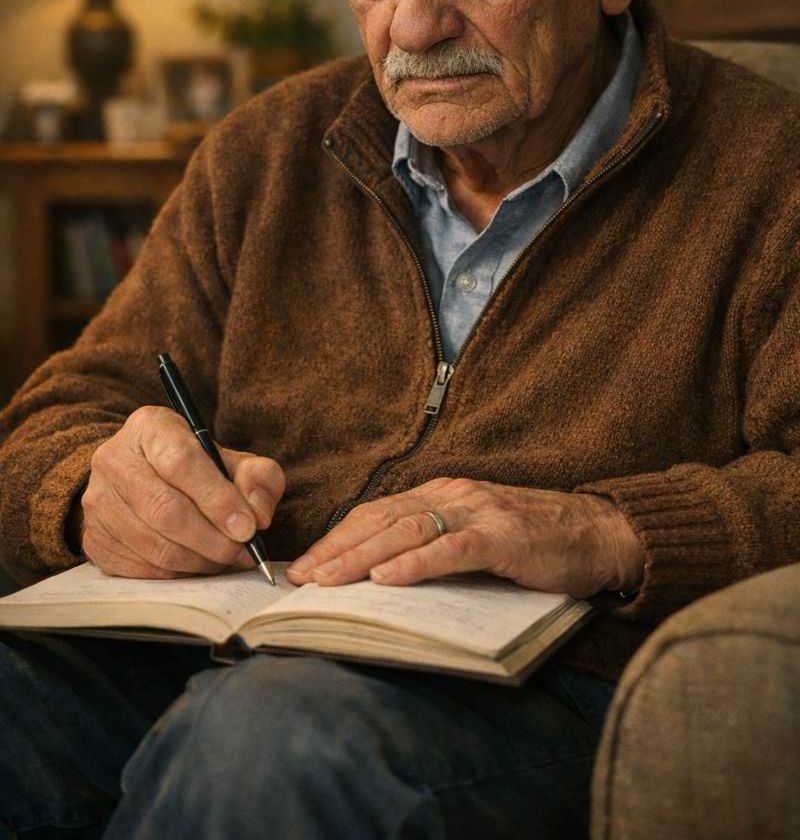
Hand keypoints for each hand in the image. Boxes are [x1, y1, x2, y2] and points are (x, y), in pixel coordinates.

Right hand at [79, 405, 284, 578]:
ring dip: (200, 560)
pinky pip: (142, 568)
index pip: (181, 461)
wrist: (142, 477)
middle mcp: (114, 459)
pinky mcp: (94, 539)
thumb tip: (258, 514)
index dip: (217, 498)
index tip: (248, 527)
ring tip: (226, 557)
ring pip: (155, 545)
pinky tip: (198, 563)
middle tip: (243, 551)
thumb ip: (258, 477)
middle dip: (213, 538)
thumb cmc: (196, 468)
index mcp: (150, 427)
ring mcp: (98, 501)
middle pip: (166, 509)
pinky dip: (178, 574)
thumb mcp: (232, 459)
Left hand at [287, 477, 643, 598]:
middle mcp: (455, 496)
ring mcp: (479, 513)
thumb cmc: (535, 542)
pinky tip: (388, 578)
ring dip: (363, 557)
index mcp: (443, 495)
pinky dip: (416, 563)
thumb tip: (380, 580)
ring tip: (329, 581)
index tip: (303, 567)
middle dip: (337, 550)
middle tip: (300, 579)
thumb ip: (435, 548)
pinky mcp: (504, 537)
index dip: (337, 538)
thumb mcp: (476, 538)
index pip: (378, 514)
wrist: (600, 533)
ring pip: (408, 530)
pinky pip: (451, 549)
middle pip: (382, 519)